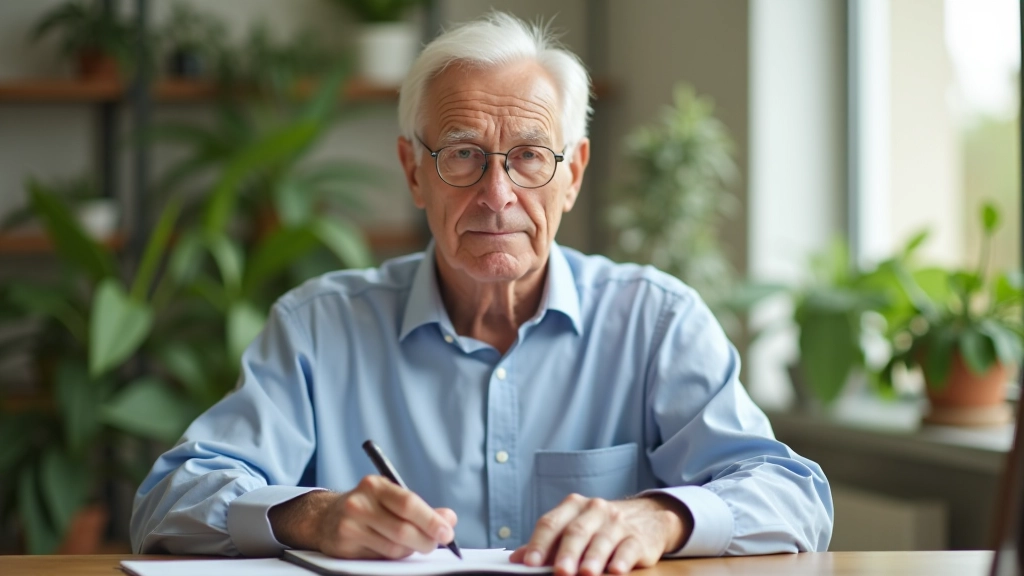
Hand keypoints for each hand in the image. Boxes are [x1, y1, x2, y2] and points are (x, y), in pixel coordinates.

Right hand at [269, 476, 456, 558]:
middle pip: (402, 530)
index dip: (431, 520)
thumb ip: (422, 510)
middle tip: (436, 543)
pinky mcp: (344, 546)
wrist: (324, 517)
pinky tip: (392, 548)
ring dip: (410, 550)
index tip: (447, 532)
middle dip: (425, 540)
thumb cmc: (368, 507)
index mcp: (375, 486)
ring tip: (412, 544)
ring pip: (393, 548)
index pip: (408, 504)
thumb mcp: (392, 499)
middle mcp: (359, 503)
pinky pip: (380, 558)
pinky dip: (393, 557)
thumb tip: (449, 519)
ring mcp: (349, 526)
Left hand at [509, 494, 691, 575]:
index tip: (529, 563)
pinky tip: (615, 570)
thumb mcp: (573, 528)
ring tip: (586, 574)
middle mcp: (594, 510)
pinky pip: (628, 547)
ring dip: (593, 559)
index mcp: (572, 507)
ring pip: (602, 540)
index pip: (551, 523)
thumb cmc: (600, 527)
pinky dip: (621, 560)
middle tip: (560, 571)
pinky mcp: (638, 537)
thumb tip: (517, 559)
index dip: (539, 544)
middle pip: (576, 531)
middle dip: (567, 553)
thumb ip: (546, 544)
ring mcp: (617, 522)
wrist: (647, 517)